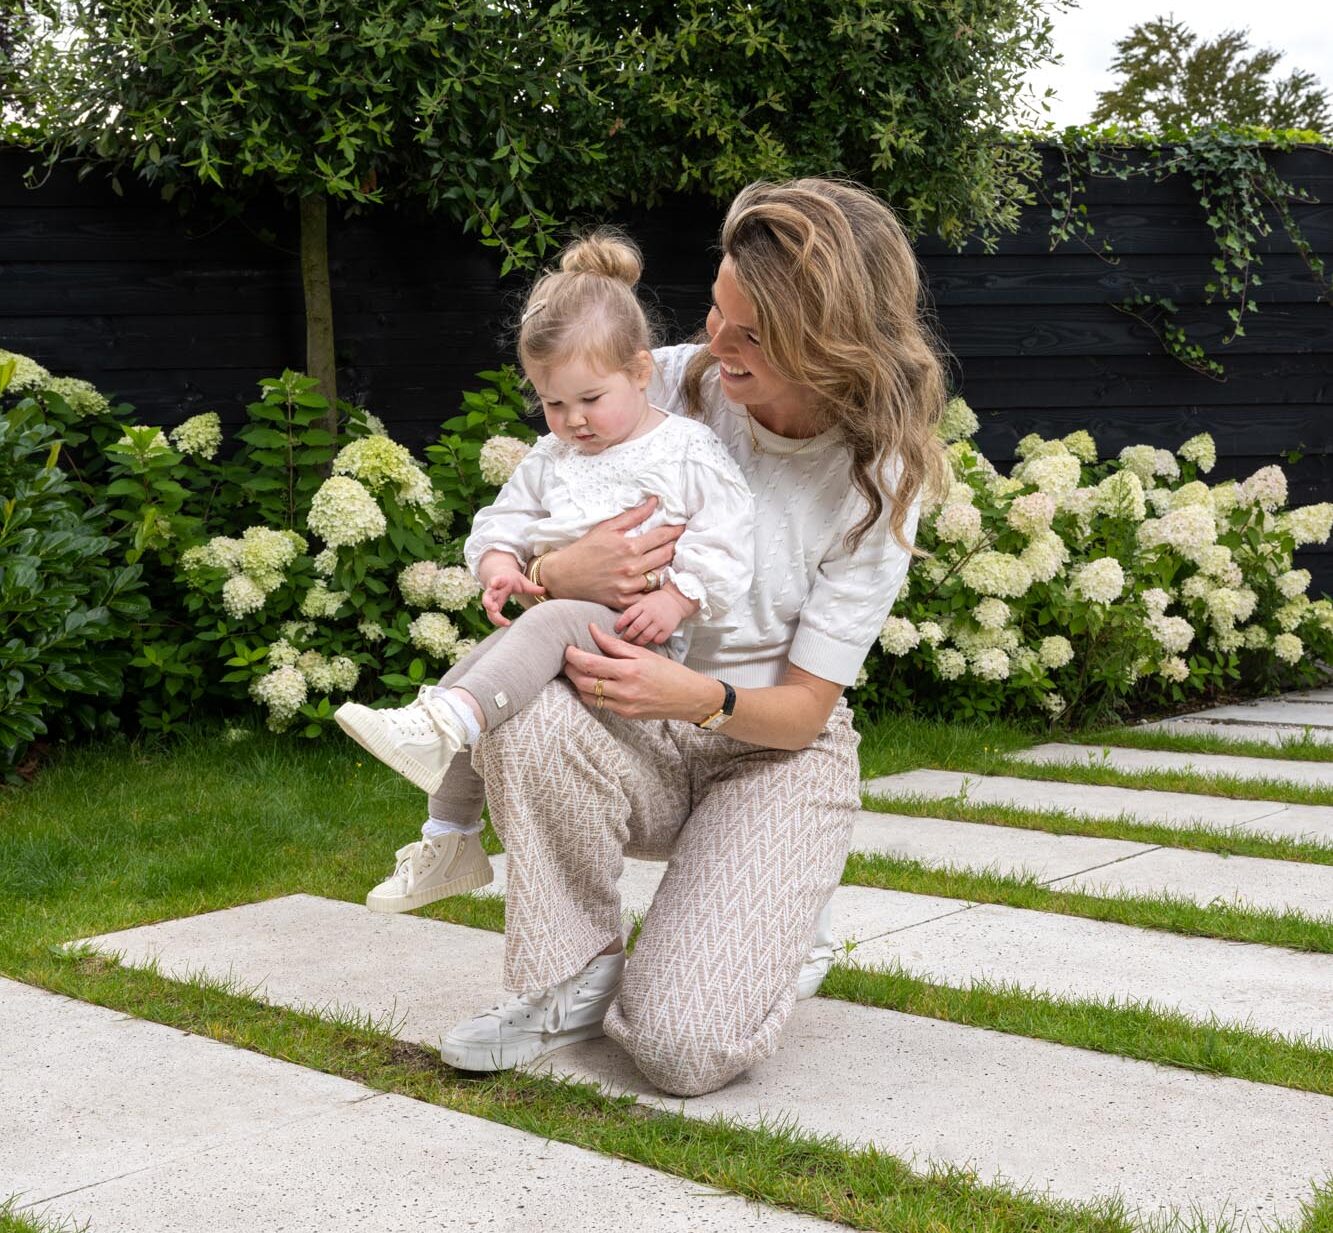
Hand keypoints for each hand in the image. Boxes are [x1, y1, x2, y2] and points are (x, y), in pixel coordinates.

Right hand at [482, 568, 543, 625]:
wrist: (499, 575)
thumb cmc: (512, 580)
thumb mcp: (522, 582)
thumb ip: (532, 587)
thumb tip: (545, 590)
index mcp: (502, 581)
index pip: (497, 580)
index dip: (495, 581)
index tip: (494, 583)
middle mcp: (494, 590)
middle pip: (487, 596)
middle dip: (488, 602)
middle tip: (493, 609)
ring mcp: (491, 599)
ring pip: (487, 607)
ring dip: (492, 614)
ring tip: (502, 621)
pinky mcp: (491, 605)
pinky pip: (491, 614)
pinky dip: (496, 620)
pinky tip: (505, 624)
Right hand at [539, 497, 682, 609]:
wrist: (564, 575)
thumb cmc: (585, 548)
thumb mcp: (607, 528)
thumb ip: (633, 516)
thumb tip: (654, 501)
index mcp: (629, 547)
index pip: (662, 536)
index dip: (676, 530)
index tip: (684, 527)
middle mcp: (631, 567)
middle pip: (666, 556)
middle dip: (677, 547)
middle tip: (684, 542)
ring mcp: (629, 586)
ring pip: (660, 576)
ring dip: (669, 567)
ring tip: (675, 560)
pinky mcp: (624, 601)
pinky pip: (647, 597)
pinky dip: (655, 589)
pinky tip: (660, 582)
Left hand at [564, 623, 720, 721]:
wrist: (689, 697)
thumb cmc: (668, 672)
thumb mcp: (643, 653)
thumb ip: (614, 644)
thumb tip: (592, 630)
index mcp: (629, 671)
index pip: (589, 664)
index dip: (573, 656)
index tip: (568, 648)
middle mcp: (624, 691)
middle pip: (583, 682)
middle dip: (571, 670)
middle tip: (568, 660)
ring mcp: (623, 706)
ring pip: (587, 697)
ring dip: (578, 684)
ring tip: (578, 672)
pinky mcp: (625, 715)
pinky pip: (600, 705)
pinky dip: (592, 694)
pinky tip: (594, 684)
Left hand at [615, 586, 694, 645]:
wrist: (676, 600)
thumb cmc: (656, 601)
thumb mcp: (643, 601)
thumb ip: (634, 611)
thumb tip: (622, 625)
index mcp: (643, 605)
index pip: (628, 615)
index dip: (620, 624)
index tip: (617, 630)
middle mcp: (651, 613)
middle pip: (636, 628)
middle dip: (627, 636)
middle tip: (624, 639)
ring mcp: (660, 622)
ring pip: (645, 636)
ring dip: (637, 642)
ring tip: (634, 642)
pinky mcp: (668, 629)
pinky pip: (657, 640)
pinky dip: (651, 642)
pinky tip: (649, 641)